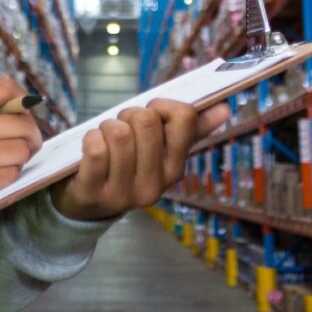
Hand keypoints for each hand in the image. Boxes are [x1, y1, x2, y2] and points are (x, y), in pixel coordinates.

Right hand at [0, 77, 44, 236]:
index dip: (22, 98)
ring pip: (19, 151)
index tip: (25, 111)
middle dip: (32, 135)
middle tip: (29, 145)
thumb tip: (1, 113)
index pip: (0, 88)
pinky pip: (8, 178)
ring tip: (12, 164)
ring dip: (22, 159)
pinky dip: (11, 178)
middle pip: (19, 123)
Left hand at [51, 100, 230, 221]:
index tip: (151, 115)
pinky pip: (96, 149)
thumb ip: (190, 130)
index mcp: (175, 169)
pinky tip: (90, 149)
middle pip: (146, 120)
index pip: (184, 118)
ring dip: (106, 127)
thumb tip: (224, 107)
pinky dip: (90, 139)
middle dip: (128, 115)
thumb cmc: (126, 165)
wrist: (87, 206)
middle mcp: (155, 185)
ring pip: (119, 133)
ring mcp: (125, 193)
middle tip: (122, 130)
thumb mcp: (158, 150)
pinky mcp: (94, 194)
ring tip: (105, 140)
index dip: (162, 105)